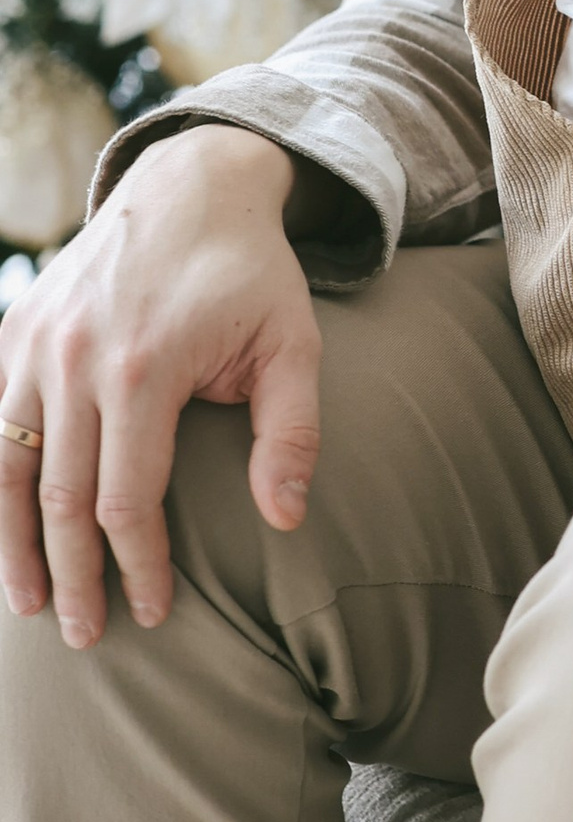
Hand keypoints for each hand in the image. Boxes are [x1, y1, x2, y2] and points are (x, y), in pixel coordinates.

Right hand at [0, 126, 320, 648]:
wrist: (192, 185)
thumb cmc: (251, 274)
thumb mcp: (294, 344)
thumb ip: (291, 433)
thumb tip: (283, 521)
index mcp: (144, 369)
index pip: (129, 501)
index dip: (139, 568)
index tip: (157, 613)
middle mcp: (74, 359)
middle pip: (61, 499)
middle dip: (72, 577)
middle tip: (85, 636)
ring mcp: (33, 342)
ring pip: (7, 467)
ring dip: (12, 544)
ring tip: (27, 604)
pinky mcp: (13, 328)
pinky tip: (3, 528)